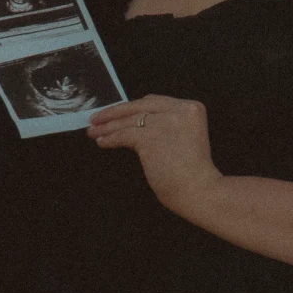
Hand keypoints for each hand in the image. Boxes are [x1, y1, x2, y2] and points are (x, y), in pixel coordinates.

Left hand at [87, 95, 220, 215]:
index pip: (154, 101)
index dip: (132, 107)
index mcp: (191, 108)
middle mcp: (178, 110)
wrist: (199, 190)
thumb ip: (165, 124)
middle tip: (97, 118)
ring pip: (128, 120)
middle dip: (115, 112)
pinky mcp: (150, 138)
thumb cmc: (191, 172)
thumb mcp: (183, 137)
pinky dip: (110, 138)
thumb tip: (131, 121)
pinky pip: (124, 135)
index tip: (118, 111)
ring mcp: (164, 122)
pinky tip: (102, 141)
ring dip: (107, 127)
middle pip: (139, 106)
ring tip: (94, 131)